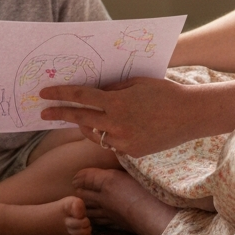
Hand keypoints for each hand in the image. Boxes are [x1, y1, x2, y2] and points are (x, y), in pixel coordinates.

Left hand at [39, 78, 205, 157]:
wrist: (191, 116)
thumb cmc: (166, 92)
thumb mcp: (137, 82)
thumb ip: (113, 88)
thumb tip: (95, 92)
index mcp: (117, 104)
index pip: (81, 98)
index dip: (60, 95)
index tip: (44, 93)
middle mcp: (117, 126)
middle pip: (80, 119)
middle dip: (60, 114)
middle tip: (44, 111)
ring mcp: (124, 142)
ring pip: (93, 134)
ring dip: (84, 125)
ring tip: (77, 118)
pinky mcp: (132, 153)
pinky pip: (111, 143)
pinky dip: (106, 134)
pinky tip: (108, 126)